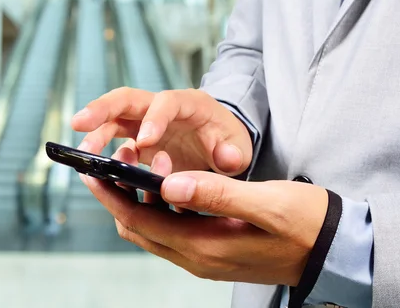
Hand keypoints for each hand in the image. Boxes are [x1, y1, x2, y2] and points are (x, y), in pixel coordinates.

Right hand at [71, 87, 252, 174]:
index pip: (167, 103)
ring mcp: (145, 122)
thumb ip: (233, 153)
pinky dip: (104, 153)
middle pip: (127, 99)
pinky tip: (96, 168)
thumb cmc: (228, 142)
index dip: (154, 119)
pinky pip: (115, 142)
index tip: (143, 142)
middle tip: (79, 121)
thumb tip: (225, 159)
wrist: (219, 144)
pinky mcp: (136, 139)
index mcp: (189, 104)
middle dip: (102, 108)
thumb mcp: (238, 148)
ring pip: (114, 119)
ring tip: (83, 153)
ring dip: (96, 133)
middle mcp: (161, 108)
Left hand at [80, 148, 328, 286]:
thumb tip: (171, 182)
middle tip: (104, 166)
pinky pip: (170, 231)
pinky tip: (161, 186)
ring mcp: (202, 257)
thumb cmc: (305, 225)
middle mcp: (196, 257)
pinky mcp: (211, 251)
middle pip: (138, 229)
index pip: (140, 221)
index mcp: (203, 246)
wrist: (332, 251)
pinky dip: (156, 209)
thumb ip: (216, 193)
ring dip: (135, 202)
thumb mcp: (266, 203)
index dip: (112, 196)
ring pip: (152, 230)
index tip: (92, 171)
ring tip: (130, 169)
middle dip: (116, 197)